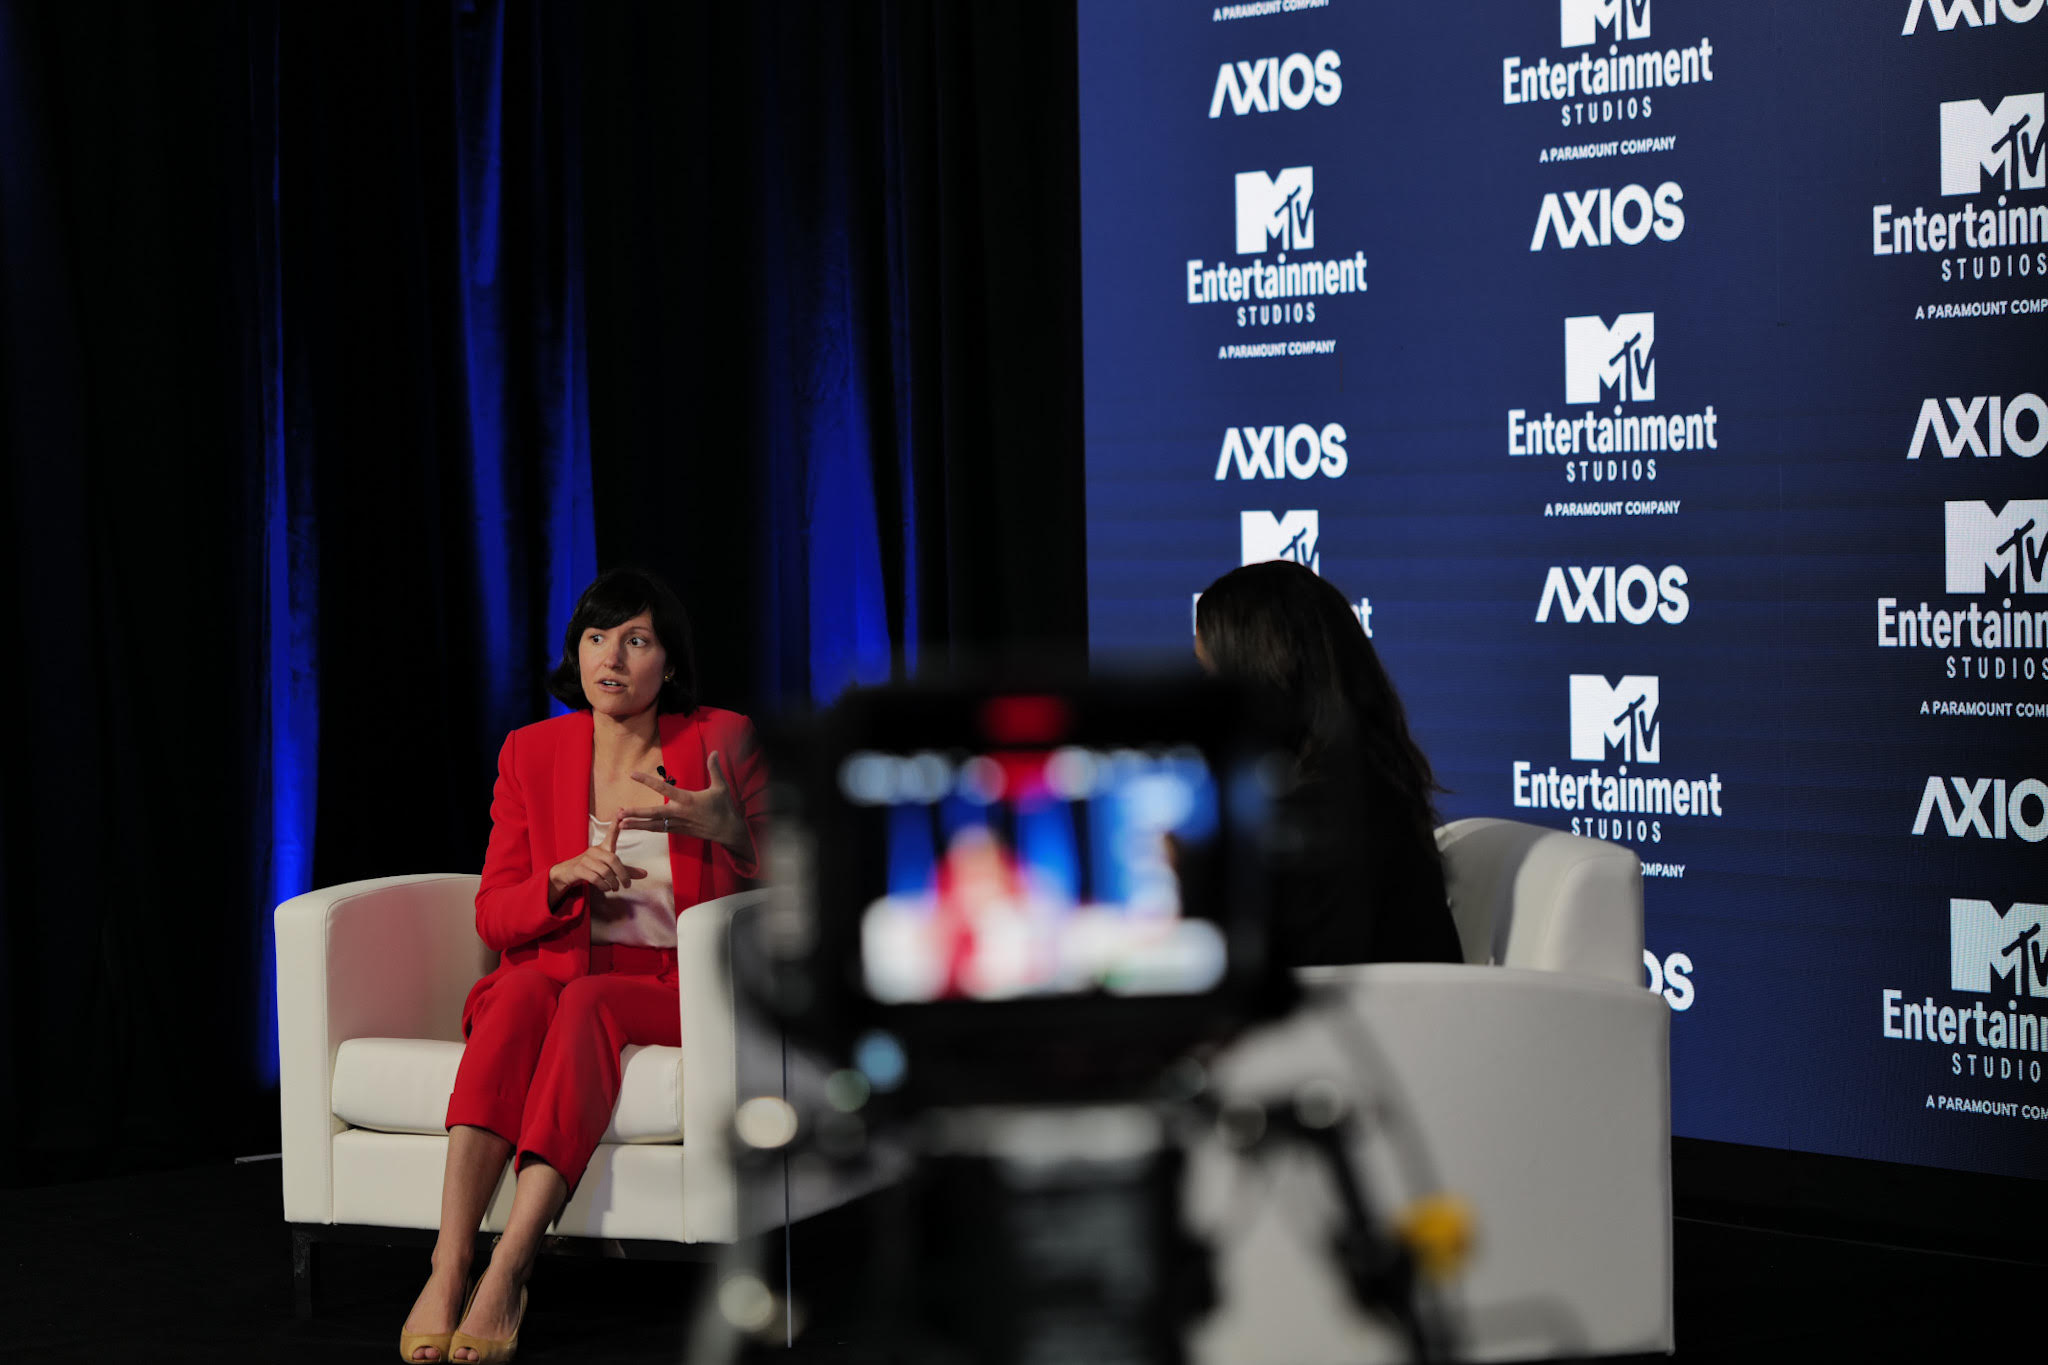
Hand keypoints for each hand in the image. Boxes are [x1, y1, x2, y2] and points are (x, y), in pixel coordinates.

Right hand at [547, 811, 646, 905]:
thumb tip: (645, 874)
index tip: (621, 810)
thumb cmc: (592, 868)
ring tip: (615, 888)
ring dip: (612, 883)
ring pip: (605, 871)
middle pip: (613, 860)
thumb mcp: (609, 868)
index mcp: (603, 848)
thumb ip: (626, 870)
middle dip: (623, 874)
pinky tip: (606, 888)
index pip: (611, 833)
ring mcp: (585, 859)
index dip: (616, 823)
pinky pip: (595, 878)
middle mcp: (594, 851)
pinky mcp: (579, 869)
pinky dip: (603, 886)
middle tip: (627, 885)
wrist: (567, 873)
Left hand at [622, 751, 748, 853]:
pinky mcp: (678, 831)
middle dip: (636, 813)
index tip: (632, 775)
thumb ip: (715, 769)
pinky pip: (659, 830)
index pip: (663, 788)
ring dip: (636, 824)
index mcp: (687, 799)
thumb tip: (715, 752)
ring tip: (619, 824)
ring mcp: (677, 824)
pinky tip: (635, 827)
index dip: (647, 781)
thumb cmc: (724, 807)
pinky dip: (646, 828)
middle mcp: (679, 813)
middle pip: (653, 813)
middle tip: (619, 813)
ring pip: (653, 825)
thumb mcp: (721, 787)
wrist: (727, 830)